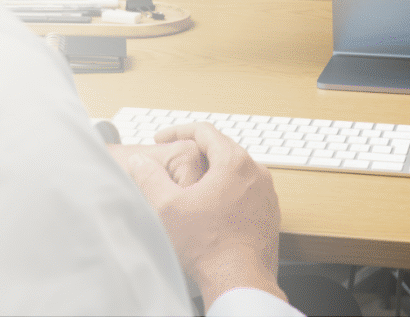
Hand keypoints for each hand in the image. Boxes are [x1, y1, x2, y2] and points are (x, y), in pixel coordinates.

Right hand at [119, 121, 284, 304]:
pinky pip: (247, 192)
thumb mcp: (167, 207)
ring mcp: (267, 195)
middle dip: (195, 152)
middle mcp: (257, 174)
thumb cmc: (208, 246)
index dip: (177, 131)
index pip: (205, 131)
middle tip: (173, 162)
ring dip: (213, 174)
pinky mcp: (269, 214)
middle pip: (222, 149)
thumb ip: (149, 177)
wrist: (240, 280)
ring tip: (191, 187)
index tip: (161, 139)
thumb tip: (140, 161)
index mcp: (235, 163)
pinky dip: (228, 192)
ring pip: (236, 172)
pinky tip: (212, 209)